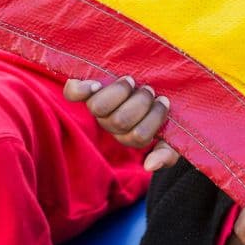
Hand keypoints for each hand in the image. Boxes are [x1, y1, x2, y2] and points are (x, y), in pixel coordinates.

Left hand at [63, 75, 179, 171]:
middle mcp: (110, 122)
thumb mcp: (172, 134)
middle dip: (140, 103)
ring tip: (133, 82)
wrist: (158, 80)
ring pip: (99, 108)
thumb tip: (149, 165)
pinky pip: (73, 94)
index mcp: (130, 134)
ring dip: (119, 93)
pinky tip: (95, 85)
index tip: (163, 100)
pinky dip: (81, 89)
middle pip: (120, 121)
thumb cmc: (161, 107)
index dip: (152, 120)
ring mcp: (97, 105)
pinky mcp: (83, 89)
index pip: (139, 137)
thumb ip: (166, 153)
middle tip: (150, 90)